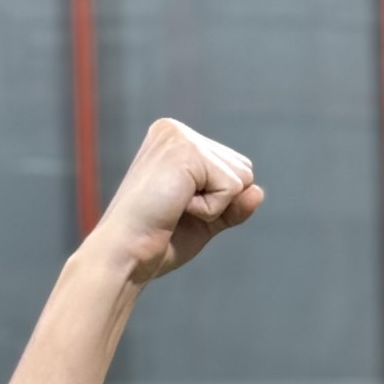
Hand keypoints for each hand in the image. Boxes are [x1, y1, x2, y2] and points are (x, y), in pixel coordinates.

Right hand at [93, 118, 263, 286]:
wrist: (125, 253)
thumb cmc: (156, 238)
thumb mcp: (205, 219)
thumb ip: (234, 205)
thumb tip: (258, 191)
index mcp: (175, 141)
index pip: (233, 169)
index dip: (217, 201)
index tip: (176, 207)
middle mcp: (175, 130)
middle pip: (244, 169)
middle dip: (220, 201)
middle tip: (176, 209)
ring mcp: (180, 137)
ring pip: (243, 178)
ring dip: (215, 205)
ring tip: (174, 206)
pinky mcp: (187, 152)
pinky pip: (233, 188)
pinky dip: (211, 209)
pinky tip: (177, 206)